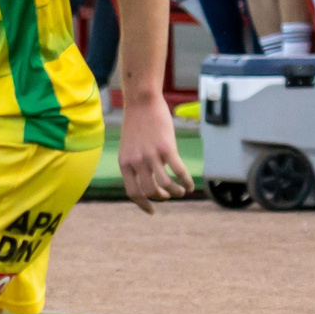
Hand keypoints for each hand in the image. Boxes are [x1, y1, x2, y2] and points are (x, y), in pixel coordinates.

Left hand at [115, 96, 193, 214]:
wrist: (141, 103)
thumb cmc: (136, 124)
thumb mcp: (128, 147)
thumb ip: (133, 164)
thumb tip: (146, 181)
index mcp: (125, 164)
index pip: (132, 192)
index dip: (143, 204)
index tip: (152, 211)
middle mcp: (136, 162)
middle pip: (150, 192)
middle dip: (161, 197)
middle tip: (169, 195)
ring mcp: (151, 156)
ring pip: (165, 185)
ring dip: (176, 192)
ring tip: (181, 191)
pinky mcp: (166, 148)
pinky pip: (179, 172)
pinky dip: (186, 182)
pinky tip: (190, 184)